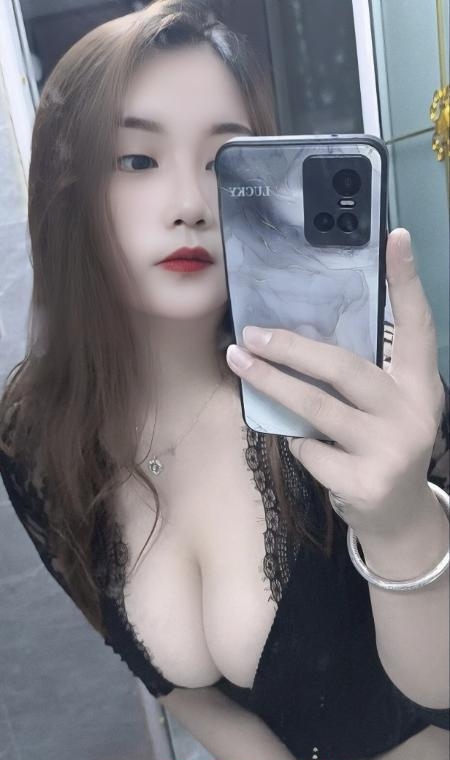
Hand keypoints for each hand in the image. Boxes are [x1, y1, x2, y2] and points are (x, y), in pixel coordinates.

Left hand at [225, 228, 445, 539]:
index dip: (406, 282)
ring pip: (316, 407)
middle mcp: (412, 412)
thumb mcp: (385, 408)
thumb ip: (359, 379)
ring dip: (269, 382)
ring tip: (238, 360)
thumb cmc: (382, 446)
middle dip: (291, 348)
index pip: (418, 325)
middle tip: (252, 333)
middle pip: (344, 367)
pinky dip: (295, 442)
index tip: (395, 237)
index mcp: (421, 385)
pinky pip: (307, 449)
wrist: (397, 516)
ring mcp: (391, 448)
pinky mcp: (364, 481)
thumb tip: (294, 340)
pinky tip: (304, 445)